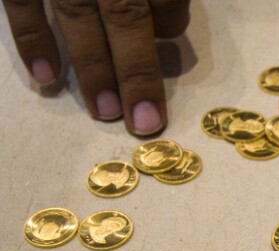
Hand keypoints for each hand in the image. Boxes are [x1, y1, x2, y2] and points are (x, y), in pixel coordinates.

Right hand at [3, 0, 190, 135]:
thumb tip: (165, 30)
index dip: (171, 24)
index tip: (167, 42)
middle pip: (125, 18)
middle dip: (136, 72)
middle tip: (144, 123)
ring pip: (77, 17)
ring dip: (93, 69)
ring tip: (105, 112)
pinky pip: (20, 3)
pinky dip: (32, 40)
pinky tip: (46, 78)